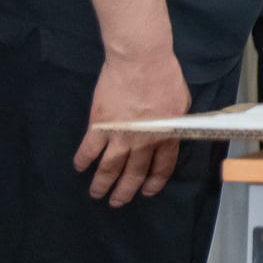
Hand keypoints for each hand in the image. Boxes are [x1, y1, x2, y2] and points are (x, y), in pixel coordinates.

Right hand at [72, 50, 190, 205]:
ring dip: (102, 184)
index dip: (153, 183)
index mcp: (166, 136)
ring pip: (109, 169)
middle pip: (134, 174)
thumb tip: (171, 131)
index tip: (147, 192)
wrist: (141, 60)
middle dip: (125, 191)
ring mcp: (120, 136)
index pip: (162, 168)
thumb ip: (175, 122)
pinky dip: (83, 161)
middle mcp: (143, 142)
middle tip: (118, 202)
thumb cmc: (165, 76)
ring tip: (97, 193)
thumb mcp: (182, 102)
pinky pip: (89, 150)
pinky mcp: (99, 125)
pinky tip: (80, 167)